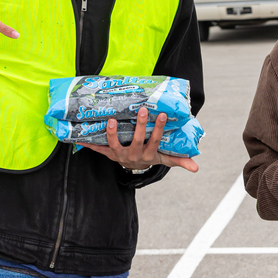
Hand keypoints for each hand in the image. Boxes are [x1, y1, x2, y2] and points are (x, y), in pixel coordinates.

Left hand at [78, 107, 197, 172]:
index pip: (155, 141)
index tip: (163, 115)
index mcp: (148, 155)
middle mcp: (133, 156)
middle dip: (141, 126)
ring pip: (115, 145)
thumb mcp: (165, 159)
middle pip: (137, 141)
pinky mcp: (108, 154)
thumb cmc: (151, 157)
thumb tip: (197, 167)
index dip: (159, 129)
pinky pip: (98, 149)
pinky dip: (89, 144)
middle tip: (143, 110)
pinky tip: (80, 137)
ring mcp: (119, 155)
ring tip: (111, 120)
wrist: (133, 167)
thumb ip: (180, 161)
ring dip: (112, 134)